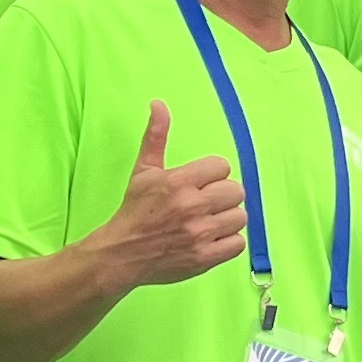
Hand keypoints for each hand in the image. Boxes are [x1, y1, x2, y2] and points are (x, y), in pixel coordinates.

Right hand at [91, 101, 252, 289]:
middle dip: (222, 195)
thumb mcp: (143, 170)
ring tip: (210, 221)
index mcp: (179, 181)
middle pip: (236, 191)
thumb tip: (158, 104)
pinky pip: (238, 243)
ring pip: (240, 217)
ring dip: (227, 219)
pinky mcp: (205, 258)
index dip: (212, 174)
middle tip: (206, 203)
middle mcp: (192, 206)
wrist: (121, 254)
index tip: (200, 183)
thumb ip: (156, 136)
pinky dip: (228, 242)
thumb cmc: (135, 211)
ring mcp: (200, 234)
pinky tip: (212, 238)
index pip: (222, 167)